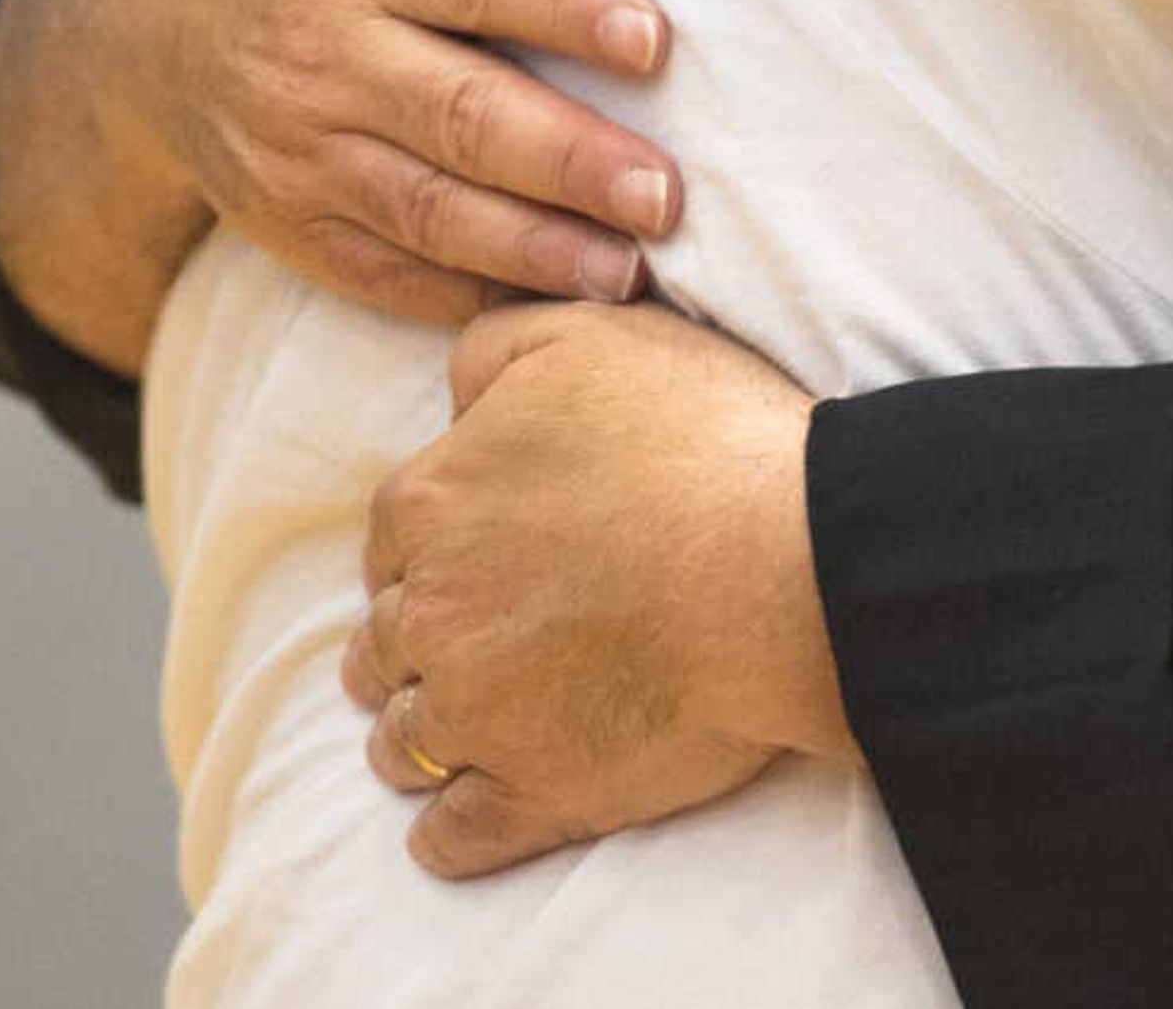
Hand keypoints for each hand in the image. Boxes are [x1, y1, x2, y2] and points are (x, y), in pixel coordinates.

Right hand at [0, 0, 682, 345]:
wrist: (141, 8)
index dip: (567, 7)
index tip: (652, 43)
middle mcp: (321, 47)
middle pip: (461, 112)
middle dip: (571, 160)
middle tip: (664, 194)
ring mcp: (300, 147)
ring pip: (430, 209)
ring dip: (535, 247)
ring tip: (628, 268)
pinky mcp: (291, 221)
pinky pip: (383, 272)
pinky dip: (464, 294)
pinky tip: (548, 304)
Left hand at [346, 302, 847, 876]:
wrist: (787, 564)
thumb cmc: (701, 439)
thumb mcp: (587, 336)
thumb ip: (492, 350)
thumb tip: (451, 394)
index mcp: (433, 502)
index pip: (391, 536)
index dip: (429, 545)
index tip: (468, 555)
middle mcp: (430, 612)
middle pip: (384, 640)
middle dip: (414, 640)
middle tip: (469, 640)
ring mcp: (475, 713)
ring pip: (403, 740)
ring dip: (423, 732)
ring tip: (470, 726)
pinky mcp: (532, 795)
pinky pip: (453, 837)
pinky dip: (452, 831)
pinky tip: (469, 817)